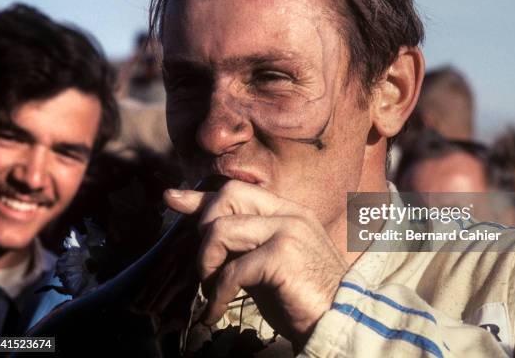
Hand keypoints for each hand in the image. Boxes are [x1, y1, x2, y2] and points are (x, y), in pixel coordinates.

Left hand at [164, 180, 347, 348]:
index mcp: (289, 212)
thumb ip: (242, 246)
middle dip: (204, 230)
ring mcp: (288, 232)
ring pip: (221, 230)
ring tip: (211, 289)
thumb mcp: (268, 265)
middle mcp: (290, 215)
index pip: (238, 191)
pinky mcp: (283, 256)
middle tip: (206, 266)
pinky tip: (217, 312)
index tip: (173, 198)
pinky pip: (232, 270)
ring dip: (206, 263)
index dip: (201, 196)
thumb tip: (206, 238)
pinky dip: (216, 294)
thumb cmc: (304, 299)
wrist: (341, 324)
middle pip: (227, 197)